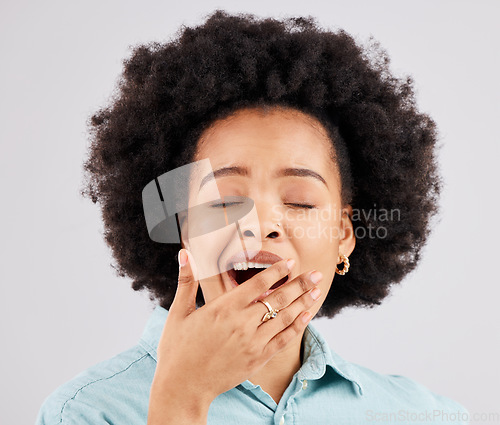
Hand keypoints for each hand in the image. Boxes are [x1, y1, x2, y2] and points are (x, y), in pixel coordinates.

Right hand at [147, 249, 321, 423]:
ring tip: (316, 291)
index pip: (257, 284)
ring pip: (284, 318)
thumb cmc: (177, 349)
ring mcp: (252, 342)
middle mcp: (242, 323)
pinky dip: (297, 326)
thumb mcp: (178, 313)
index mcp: (223, 308)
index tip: (290, 263)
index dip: (277, 271)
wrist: (183, 387)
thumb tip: (184, 254)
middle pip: (278, 299)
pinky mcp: (257, 359)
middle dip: (300, 285)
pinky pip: (283, 340)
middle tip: (316, 274)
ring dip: (303, 303)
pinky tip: (307, 316)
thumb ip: (186, 282)